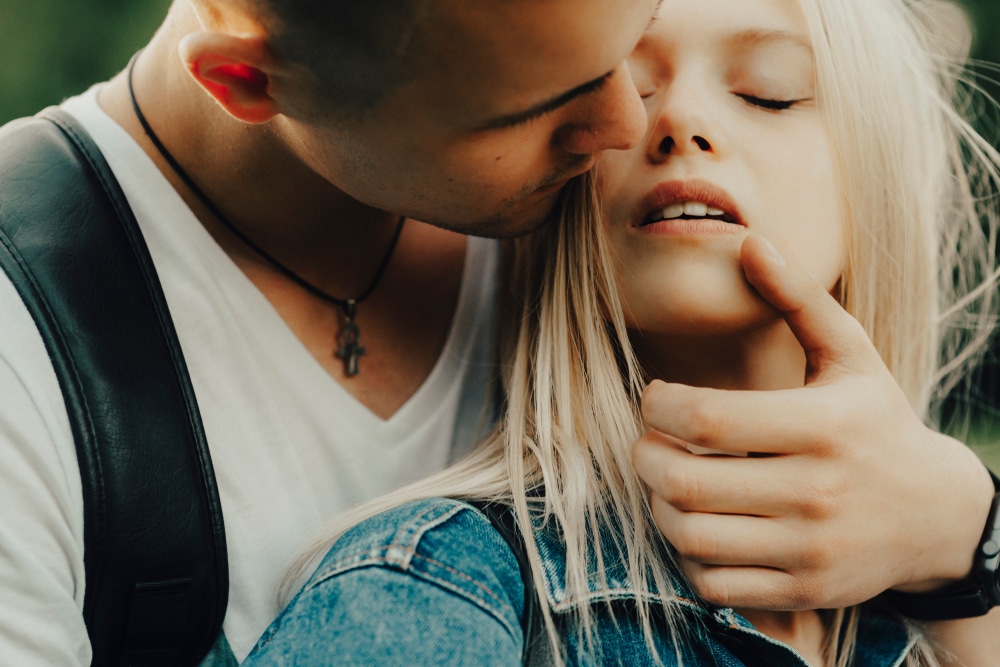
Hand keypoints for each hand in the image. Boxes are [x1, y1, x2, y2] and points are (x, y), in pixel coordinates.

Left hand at [633, 234, 995, 610]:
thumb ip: (796, 298)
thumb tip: (748, 240)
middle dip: (644, 457)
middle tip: (647, 441)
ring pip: (690, 537)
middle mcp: (815, 493)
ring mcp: (810, 550)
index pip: (704, 420)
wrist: (936, 515)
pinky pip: (713, 584)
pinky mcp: (804, 591)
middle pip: (684, 483)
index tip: (654, 398)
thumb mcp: (851, 353)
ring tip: (666, 480)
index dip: (657, 407)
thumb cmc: (877, 421)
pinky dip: (687, 556)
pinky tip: (697, 523)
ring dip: (658, 506)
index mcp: (821, 426)